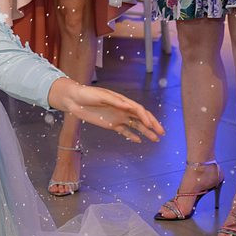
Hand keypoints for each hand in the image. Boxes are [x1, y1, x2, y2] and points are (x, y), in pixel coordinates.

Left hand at [49, 79, 163, 142]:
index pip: (138, 109)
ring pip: (135, 125)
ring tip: (155, 139)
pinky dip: (132, 135)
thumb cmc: (86, 94)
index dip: (145, 117)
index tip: (150, 125)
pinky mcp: (110, 124)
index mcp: (121, 101)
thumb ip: (113, 101)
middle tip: (161, 133)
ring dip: (146, 132)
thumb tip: (127, 105)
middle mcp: (122, 109)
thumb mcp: (99, 95)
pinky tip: (139, 141)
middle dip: (152, 125)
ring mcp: (117, 117)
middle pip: (141, 118)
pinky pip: (124, 131)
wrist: (73, 99)